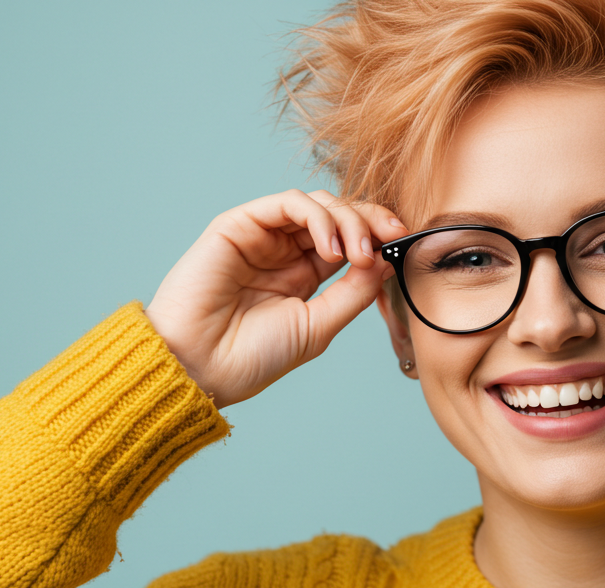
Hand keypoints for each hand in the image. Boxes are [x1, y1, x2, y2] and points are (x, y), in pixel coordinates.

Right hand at [145, 189, 407, 407]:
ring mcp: (263, 236)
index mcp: (305, 275)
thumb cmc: (253, 357)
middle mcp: (285, 250)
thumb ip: (353, 292)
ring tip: (357, 254)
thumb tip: (387, 259)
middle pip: (339, 214)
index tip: (404, 242)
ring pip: (318, 203)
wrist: (200, 368)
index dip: (379, 235)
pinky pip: (287, 203)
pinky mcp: (239, 225)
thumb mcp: (319, 326)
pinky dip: (318, 218)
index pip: (350, 240)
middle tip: (391, 237)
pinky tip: (331, 249)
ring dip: (348, 220)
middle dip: (371, 220)